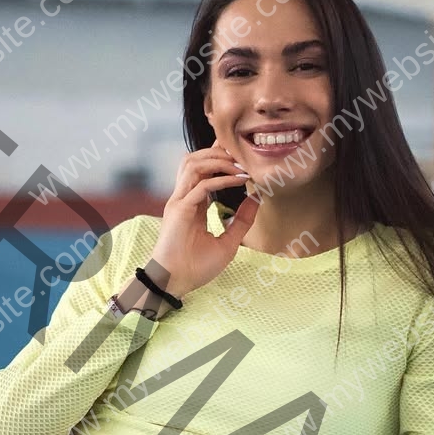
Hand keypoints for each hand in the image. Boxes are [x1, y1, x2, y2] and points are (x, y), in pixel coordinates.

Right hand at [147, 143, 259, 298]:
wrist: (176, 283)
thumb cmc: (196, 267)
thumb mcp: (228, 242)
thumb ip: (241, 221)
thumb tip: (257, 199)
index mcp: (191, 204)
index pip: (202, 170)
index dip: (219, 157)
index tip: (241, 156)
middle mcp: (183, 198)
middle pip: (194, 159)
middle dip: (218, 151)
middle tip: (243, 156)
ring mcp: (179, 202)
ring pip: (193, 164)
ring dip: (218, 160)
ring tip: (241, 167)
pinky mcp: (179, 210)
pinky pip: (201, 186)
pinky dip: (221, 180)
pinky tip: (239, 181)